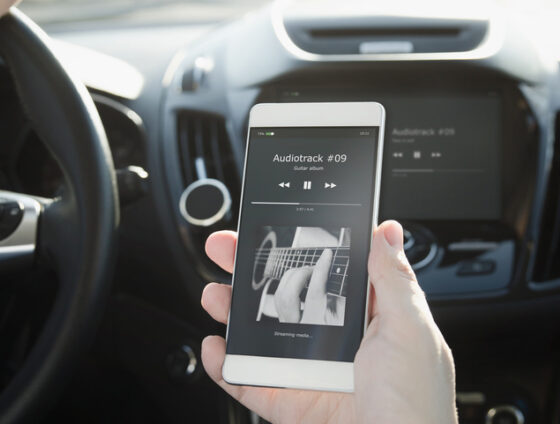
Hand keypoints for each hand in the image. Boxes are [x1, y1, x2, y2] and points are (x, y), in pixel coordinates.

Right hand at [202, 221, 456, 423]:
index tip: (270, 227)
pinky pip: (247, 380)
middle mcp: (332, 341)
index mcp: (363, 318)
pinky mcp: (288, 401)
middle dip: (250, 270)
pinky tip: (215, 348)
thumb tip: (385, 231)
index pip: (321, 270)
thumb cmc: (416, 404)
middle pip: (281, 296)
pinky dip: (224, 365)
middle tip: (225, 249)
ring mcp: (307, 371)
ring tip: (214, 294)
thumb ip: (392, 279)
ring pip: (258, 335)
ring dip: (231, 311)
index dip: (293, 247)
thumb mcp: (411, 330)